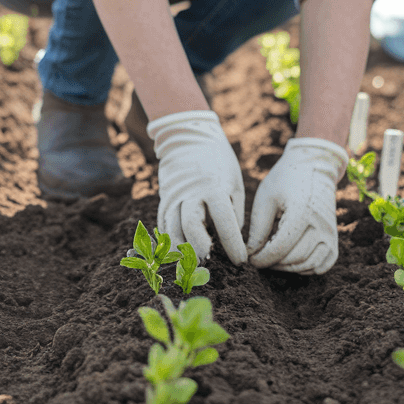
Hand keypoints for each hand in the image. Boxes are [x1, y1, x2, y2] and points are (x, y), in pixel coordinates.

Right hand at [147, 111, 246, 263]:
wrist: (189, 137)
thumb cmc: (219, 162)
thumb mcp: (235, 183)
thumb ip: (234, 213)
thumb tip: (230, 242)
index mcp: (215, 188)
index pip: (224, 222)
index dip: (232, 245)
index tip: (240, 261)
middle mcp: (191, 193)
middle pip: (191, 226)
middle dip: (198, 249)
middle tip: (208, 264)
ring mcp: (174, 196)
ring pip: (172, 228)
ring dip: (179, 249)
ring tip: (188, 266)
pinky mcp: (164, 199)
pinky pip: (164, 223)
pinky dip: (168, 239)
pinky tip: (175, 252)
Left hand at [247, 138, 348, 274]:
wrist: (316, 164)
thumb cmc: (286, 179)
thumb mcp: (266, 198)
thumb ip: (258, 228)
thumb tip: (250, 254)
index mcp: (301, 213)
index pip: (280, 249)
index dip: (262, 259)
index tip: (250, 260)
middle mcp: (320, 225)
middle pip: (294, 259)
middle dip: (273, 264)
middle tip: (259, 258)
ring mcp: (330, 233)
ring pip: (310, 265)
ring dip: (289, 268)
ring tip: (274, 259)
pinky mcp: (335, 237)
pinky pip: (324, 264)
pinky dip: (308, 268)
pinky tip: (293, 260)